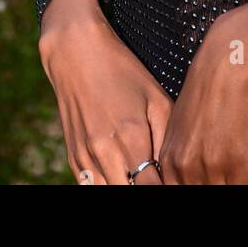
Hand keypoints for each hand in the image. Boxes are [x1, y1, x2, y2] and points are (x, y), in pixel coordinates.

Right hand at [39, 0, 172, 185]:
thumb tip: (173, 170)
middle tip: (157, 175)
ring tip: (139, 173)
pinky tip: (121, 171)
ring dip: (126, 185)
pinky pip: (93, 187)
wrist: (76, 53)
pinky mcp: (74, 158)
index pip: (151, 188)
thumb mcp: (155, 97)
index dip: (165, 187)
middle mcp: (106, 153)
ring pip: (110, 192)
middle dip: (145, 186)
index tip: (173, 179)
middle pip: (129, 193)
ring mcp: (86, 158)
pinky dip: (109, 183)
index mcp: (132, 138)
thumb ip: (166, 139)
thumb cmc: (123, 72)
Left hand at [157, 0, 247, 184]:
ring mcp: (210, 167)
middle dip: (211, 187)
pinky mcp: (236, 163)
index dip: (192, 188)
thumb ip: (182, 155)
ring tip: (234, 178)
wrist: (228, 60)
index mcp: (168, 159)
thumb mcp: (184, 124)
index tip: (205, 182)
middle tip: (222, 179)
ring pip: (218, 194)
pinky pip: (241, 190)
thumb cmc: (209, 88)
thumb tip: (189, 173)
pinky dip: (245, 186)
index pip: (171, 192)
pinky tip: (247, 175)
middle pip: (193, 195)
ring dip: (228, 185)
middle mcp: (183, 167)